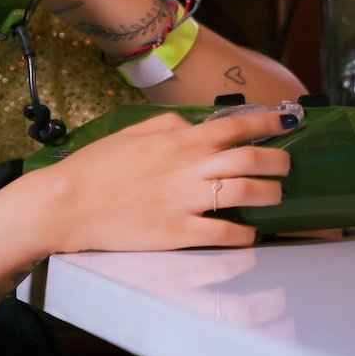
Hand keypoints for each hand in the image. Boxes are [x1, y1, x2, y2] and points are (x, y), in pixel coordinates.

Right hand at [39, 107, 294, 252]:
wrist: (65, 203)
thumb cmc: (93, 167)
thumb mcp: (129, 133)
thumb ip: (166, 124)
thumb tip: (194, 124)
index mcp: (177, 141)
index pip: (235, 127)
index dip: (268, 123)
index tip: (289, 122)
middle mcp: (188, 168)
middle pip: (251, 160)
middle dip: (278, 162)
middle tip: (285, 166)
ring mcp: (185, 202)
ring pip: (247, 194)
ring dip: (270, 194)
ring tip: (274, 196)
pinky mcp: (178, 233)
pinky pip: (225, 233)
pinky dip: (245, 233)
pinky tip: (248, 233)